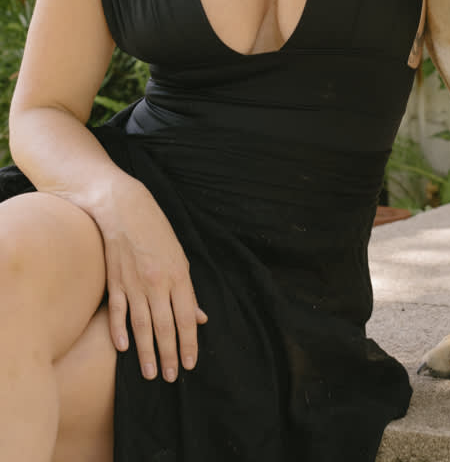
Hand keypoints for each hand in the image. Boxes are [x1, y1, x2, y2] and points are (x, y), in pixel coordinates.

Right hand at [97, 177, 207, 381]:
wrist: (124, 208)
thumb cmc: (156, 231)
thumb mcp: (180, 257)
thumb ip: (188, 291)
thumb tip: (200, 318)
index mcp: (178, 275)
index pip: (186, 317)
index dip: (189, 343)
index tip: (190, 364)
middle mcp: (157, 282)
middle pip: (165, 326)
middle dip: (169, 355)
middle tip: (170, 377)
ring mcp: (133, 283)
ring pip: (142, 325)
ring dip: (147, 351)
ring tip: (150, 373)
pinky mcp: (114, 282)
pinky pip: (117, 312)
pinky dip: (119, 331)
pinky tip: (124, 348)